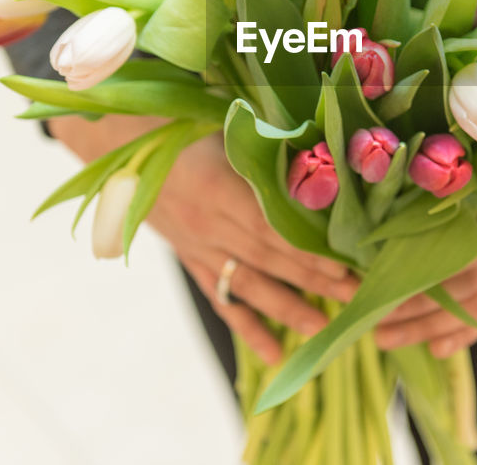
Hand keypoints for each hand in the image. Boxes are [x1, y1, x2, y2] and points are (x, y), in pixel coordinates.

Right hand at [50, 116, 356, 364]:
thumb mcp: (221, 128)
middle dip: (313, 280)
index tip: (345, 264)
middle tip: (356, 296)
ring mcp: (197, 246)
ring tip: (323, 328)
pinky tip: (273, 353)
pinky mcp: (190, 258)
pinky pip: (221, 297)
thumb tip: (320, 152)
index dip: (306, 250)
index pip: (270, 227)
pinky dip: (247, 327)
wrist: (120, 142)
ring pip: (247, 284)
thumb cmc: (181, 123)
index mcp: (217, 187)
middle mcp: (207, 223)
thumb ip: (263, 146)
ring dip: (287, 309)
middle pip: (267, 258)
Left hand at [373, 146, 476, 357]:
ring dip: (428, 329)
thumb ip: (464, 188)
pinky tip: (436, 347)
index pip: (453, 259)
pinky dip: (465, 334)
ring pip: (474, 312)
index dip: (413, 275)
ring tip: (386, 338)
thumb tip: (402, 203)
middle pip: (459, 291)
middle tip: (369, 320)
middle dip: (412, 309)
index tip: (373, 282)